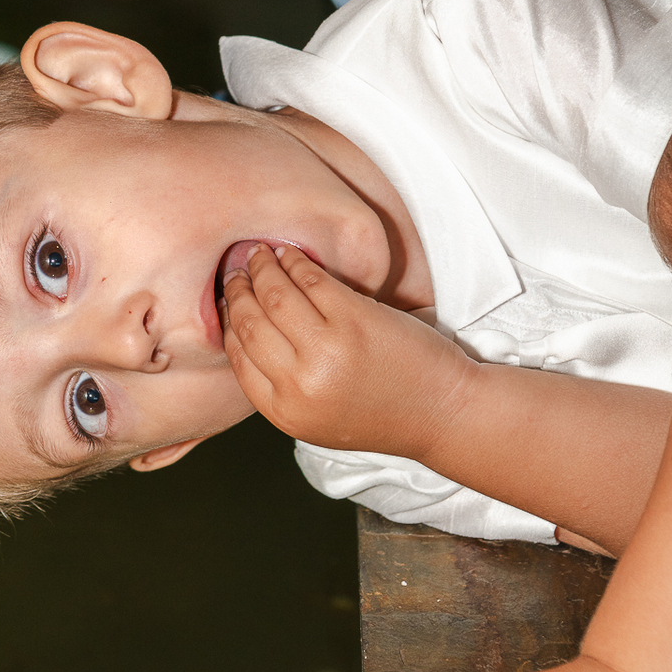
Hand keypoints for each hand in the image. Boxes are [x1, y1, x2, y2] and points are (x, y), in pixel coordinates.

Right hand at [218, 243, 473, 457]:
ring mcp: (327, 351)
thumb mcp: (317, 417)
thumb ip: (280, 385)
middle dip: (238, 289)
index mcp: (284, 412)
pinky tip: (292, 255)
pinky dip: (296, 262)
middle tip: (236, 269)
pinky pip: (311, 280)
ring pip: (274, 295)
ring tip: (261, 254)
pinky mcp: (355, 320)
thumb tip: (245, 331)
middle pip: (248, 321)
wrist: (442, 414)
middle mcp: (299, 384)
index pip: (236, 354)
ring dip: (263, 268)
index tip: (229, 299)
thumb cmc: (382, 411)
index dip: (229, 320)